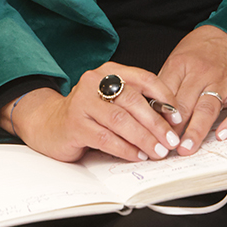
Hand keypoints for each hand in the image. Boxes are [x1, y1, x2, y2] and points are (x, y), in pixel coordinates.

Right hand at [0, 63, 182, 163]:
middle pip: (133, 100)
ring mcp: (82, 102)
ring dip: (143, 138)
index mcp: (109, 70)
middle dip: (156, 123)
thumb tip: (169, 121)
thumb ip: (135, 104)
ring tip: (157, 152)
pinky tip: (137, 156)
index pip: (144, 78)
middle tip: (171, 140)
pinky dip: (125, 149)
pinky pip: (105, 138)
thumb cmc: (88, 113)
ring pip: (120, 120)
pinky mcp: (74, 125)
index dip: (164, 97)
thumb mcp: (112, 100)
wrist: (48, 123)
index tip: (178, 116)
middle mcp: (94, 81)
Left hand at [158, 25, 226, 156]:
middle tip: (165, 149)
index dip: (157, 117)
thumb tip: (150, 112)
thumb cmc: (199, 50)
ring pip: (207, 108)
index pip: (166, 94)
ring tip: (186, 148)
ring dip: (196, 130)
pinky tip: (222, 135)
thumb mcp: (176, 58)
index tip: (151, 135)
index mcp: (181, 65)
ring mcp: (223, 81)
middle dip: (173, 129)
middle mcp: (202, 73)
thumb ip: (165, 84)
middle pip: (184, 104)